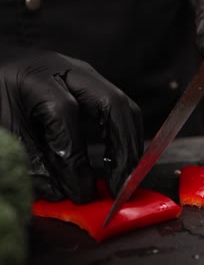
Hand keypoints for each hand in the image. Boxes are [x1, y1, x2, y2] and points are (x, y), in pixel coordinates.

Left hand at [0, 46, 143, 201]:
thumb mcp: (6, 132)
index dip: (75, 157)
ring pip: (124, 106)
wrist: (4, 79)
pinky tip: (120, 163)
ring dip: (131, 145)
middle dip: (122, 148)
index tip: (80, 193)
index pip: (65, 112)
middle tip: (121, 186)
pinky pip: (121, 112)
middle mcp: (69, 70)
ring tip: (126, 179)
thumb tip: (62, 194)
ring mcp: (88, 78)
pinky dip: (126, 139)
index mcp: (37, 76)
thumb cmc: (1, 103)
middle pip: (111, 102)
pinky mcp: (97, 90)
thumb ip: (31, 161)